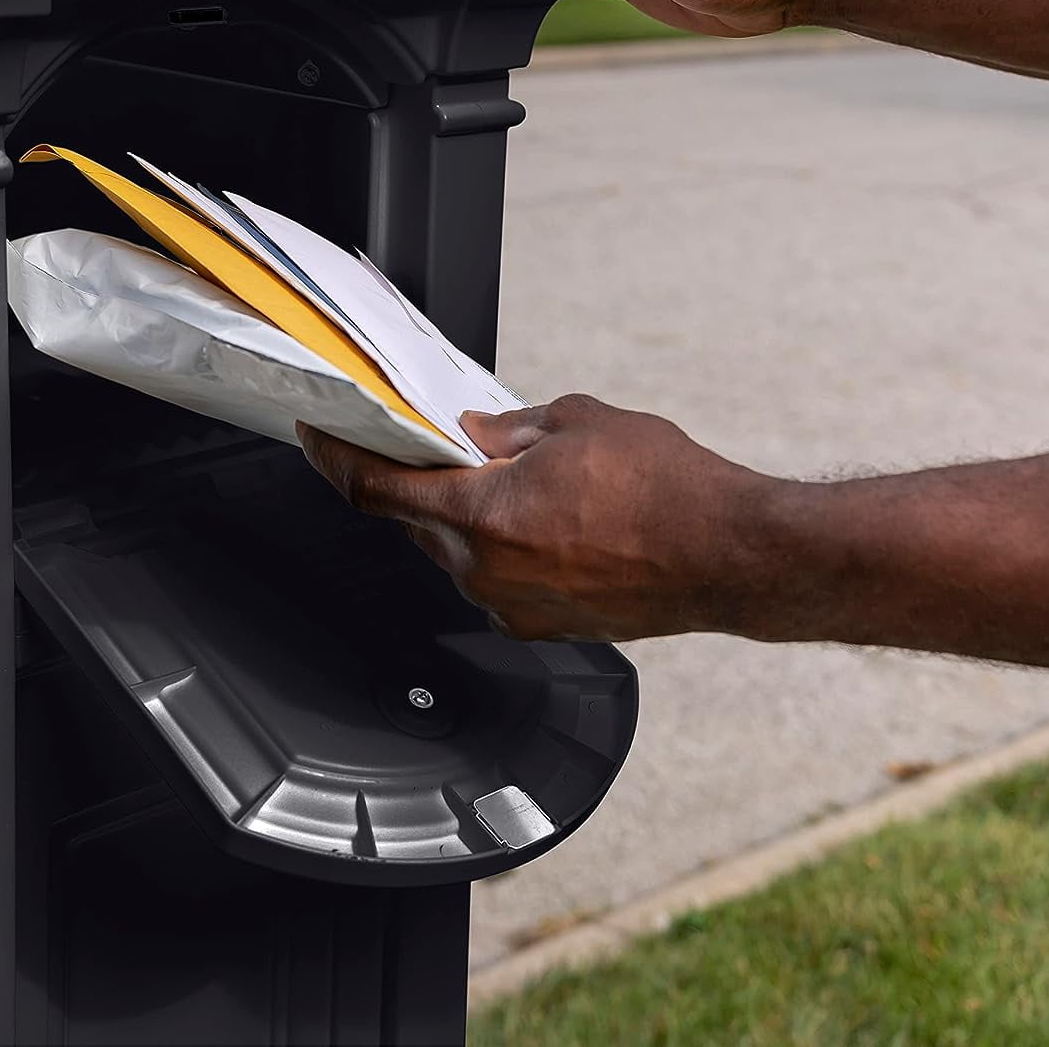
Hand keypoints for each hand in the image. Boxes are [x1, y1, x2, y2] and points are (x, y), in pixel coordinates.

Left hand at [298, 394, 771, 642]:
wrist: (729, 554)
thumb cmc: (665, 487)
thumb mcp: (576, 422)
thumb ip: (508, 428)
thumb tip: (475, 434)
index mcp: (481, 515)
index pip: (375, 490)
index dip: (336, 459)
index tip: (319, 438)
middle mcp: (486, 571)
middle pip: (418, 521)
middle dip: (423, 481)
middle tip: (449, 445)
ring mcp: (514, 606)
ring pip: (461, 551)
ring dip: (472, 515)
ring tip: (525, 481)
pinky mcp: (546, 625)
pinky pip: (500, 579)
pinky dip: (505, 547)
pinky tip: (550, 520)